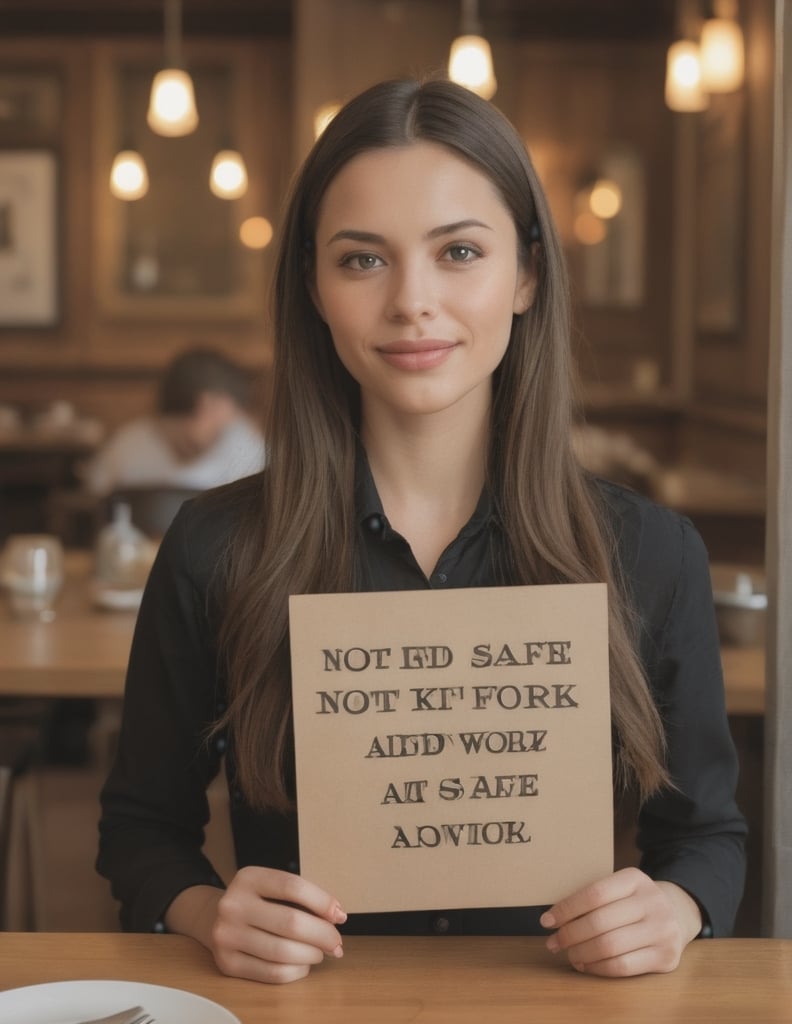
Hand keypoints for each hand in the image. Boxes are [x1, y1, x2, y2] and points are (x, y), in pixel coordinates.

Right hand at [166, 867, 346, 983]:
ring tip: (321, 953)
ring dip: (311, 955)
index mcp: (248, 878)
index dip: (322, 902)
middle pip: (291, 922)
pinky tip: (303, 965)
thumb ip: (300, 896)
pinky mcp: (227, 963)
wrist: (211, 918)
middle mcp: (233, 905)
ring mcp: (227, 935)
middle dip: (323, 935)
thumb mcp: (270, 886)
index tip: (340, 915)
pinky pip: (271, 973)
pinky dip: (295, 971)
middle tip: (337, 942)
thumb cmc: (255, 901)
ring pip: (283, 952)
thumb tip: (337, 917)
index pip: (292, 887)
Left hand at [540, 867, 702, 977]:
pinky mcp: (666, 957)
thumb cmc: (635, 901)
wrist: (678, 912)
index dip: (567, 909)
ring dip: (581, 953)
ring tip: (569, 954)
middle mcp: (652, 902)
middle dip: (570, 935)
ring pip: (610, 946)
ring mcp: (663, 930)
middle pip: (600, 922)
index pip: (594, 894)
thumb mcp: (620, 888)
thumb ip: (594, 898)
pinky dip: (598, 968)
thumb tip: (554, 918)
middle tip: (553, 942)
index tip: (546, 920)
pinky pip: (623, 967)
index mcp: (635, 879)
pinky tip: (586, 964)